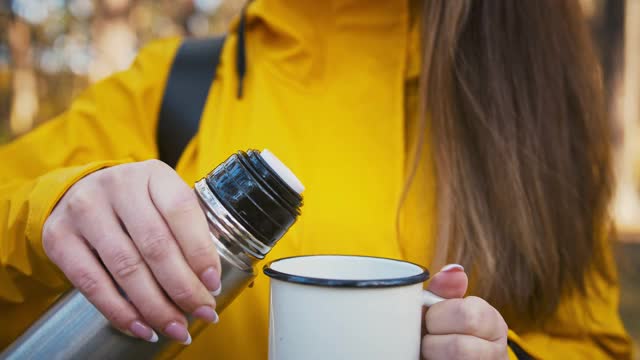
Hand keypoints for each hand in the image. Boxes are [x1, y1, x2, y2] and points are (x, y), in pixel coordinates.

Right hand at [43, 160, 221, 343]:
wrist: (79, 193)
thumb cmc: (137, 203)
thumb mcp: (163, 199)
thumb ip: (187, 228)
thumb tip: (210, 282)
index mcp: (153, 173)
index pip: (181, 210)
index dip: (200, 251)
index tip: (213, 284)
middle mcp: (117, 185)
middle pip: (156, 245)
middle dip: (184, 287)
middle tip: (203, 313)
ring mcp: (84, 210)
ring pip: (127, 268)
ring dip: (156, 307)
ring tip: (177, 328)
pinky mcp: (59, 238)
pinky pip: (93, 284)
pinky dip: (121, 312)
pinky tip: (143, 328)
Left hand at [421, 264, 507, 358]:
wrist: (441, 355)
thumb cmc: (438, 333)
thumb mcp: (440, 311)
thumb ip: (443, 292)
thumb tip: (454, 270)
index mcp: (492, 323)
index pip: (467, 314)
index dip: (437, 317)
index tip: (429, 322)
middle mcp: (497, 352)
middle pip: (460, 348)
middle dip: (432, 343)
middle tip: (426, 341)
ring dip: (432, 358)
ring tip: (429, 355)